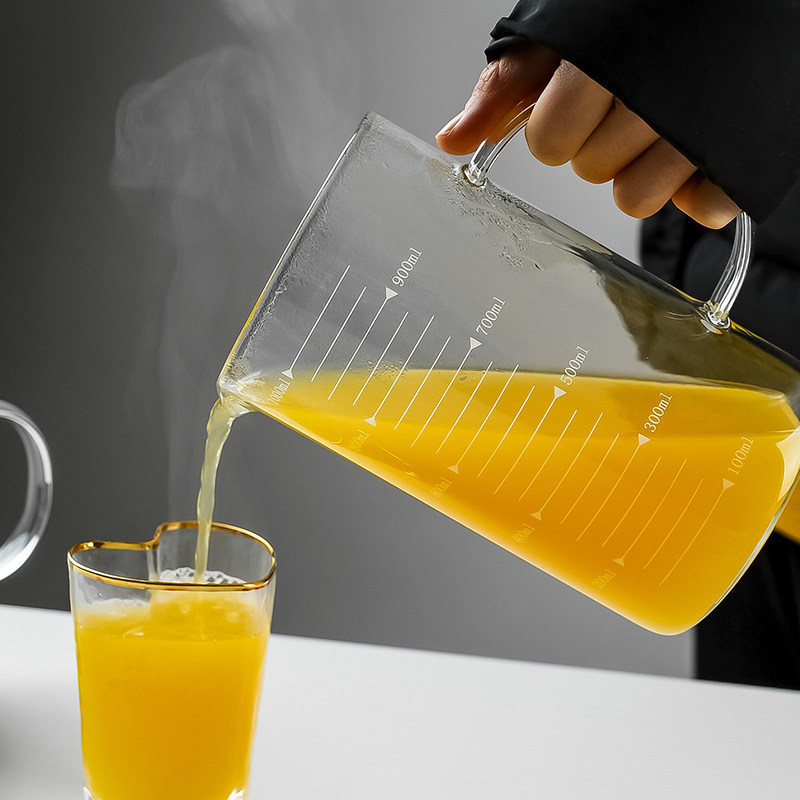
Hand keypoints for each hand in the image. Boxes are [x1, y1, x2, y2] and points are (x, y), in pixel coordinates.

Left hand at [436, 43, 738, 228]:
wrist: (727, 9)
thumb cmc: (634, 20)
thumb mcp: (562, 36)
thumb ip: (506, 87)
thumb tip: (453, 139)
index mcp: (602, 61)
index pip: (549, 142)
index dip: (555, 128)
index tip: (574, 104)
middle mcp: (653, 95)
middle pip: (589, 171)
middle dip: (595, 146)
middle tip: (621, 109)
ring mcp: (700, 131)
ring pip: (636, 199)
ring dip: (640, 172)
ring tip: (657, 131)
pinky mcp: (740, 159)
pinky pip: (704, 208)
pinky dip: (696, 192)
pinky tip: (696, 155)